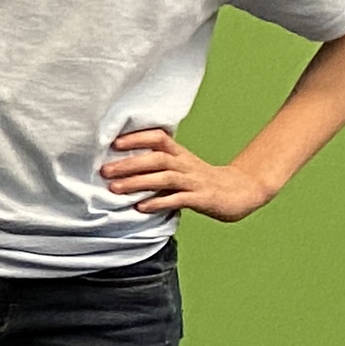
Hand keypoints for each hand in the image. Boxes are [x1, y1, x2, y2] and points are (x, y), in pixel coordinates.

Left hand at [101, 124, 271, 220]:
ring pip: (165, 178)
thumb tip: (121, 165)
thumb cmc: (200, 180)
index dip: (138, 138)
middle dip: (129, 164)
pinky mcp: (202, 198)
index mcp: (181, 154)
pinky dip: (159, 203)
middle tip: (104, 170)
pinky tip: (141, 207)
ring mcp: (195, 181)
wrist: (240, 191)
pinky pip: (178, 199)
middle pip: (157, 159)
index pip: (159, 138)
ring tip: (115, 189)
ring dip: (138, 183)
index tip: (114, 142)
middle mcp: (186, 164)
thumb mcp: (181, 166)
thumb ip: (157, 164)